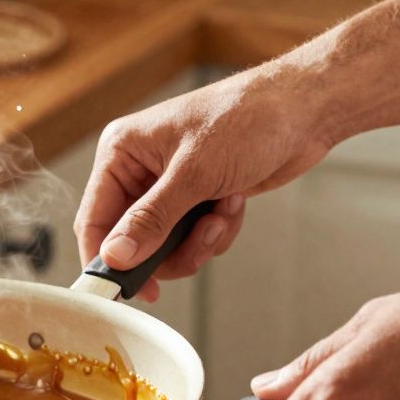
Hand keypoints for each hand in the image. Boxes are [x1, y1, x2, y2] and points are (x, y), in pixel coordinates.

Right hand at [74, 68, 332, 300]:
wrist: (304, 110)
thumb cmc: (248, 118)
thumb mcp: (194, 174)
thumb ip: (151, 219)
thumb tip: (115, 256)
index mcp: (122, 152)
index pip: (94, 217)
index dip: (105, 258)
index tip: (122, 289)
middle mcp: (139, 170)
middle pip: (131, 240)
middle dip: (169, 249)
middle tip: (198, 245)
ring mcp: (168, 186)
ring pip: (165, 246)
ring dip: (199, 241)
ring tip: (222, 213)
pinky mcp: (196, 198)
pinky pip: (193, 239)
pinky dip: (217, 230)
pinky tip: (234, 202)